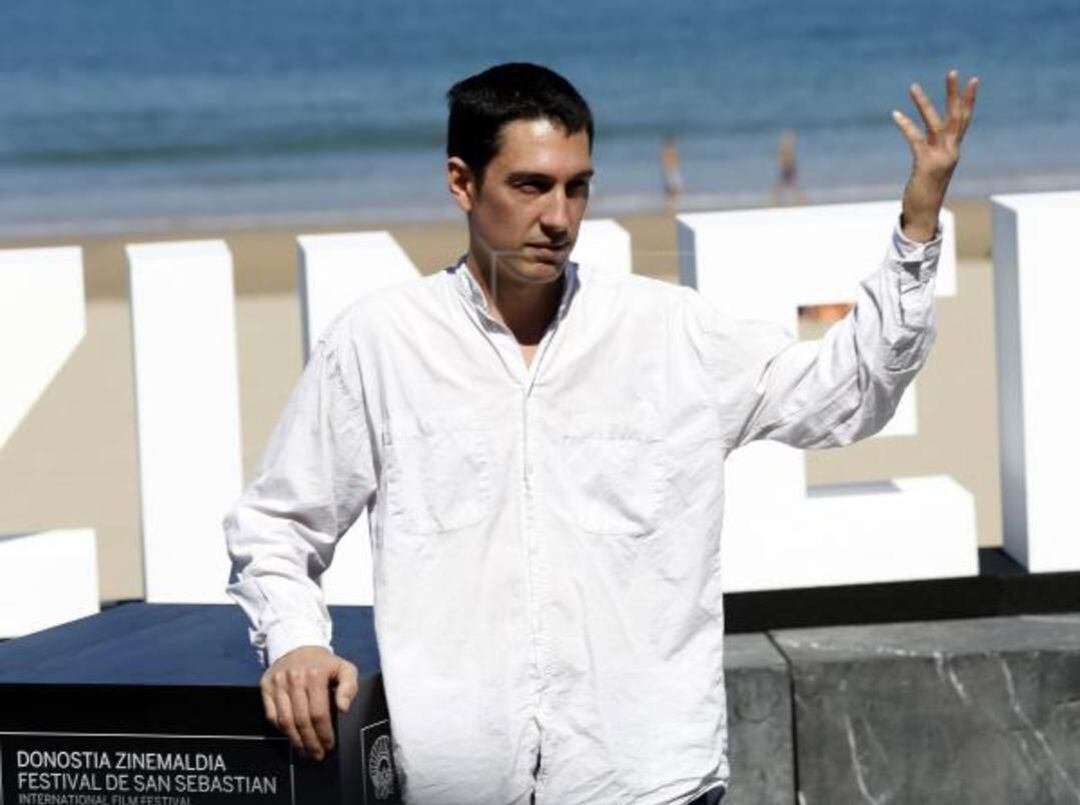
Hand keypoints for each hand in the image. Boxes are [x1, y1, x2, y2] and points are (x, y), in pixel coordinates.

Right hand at [260, 646, 358, 760]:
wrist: (298, 646)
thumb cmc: (324, 664)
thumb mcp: (344, 669)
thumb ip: (349, 687)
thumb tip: (343, 708)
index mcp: (315, 675)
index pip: (319, 713)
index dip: (324, 733)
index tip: (329, 745)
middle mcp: (294, 678)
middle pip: (301, 720)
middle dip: (310, 742)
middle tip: (317, 754)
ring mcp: (278, 682)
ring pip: (285, 721)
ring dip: (295, 740)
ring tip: (305, 751)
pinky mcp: (266, 686)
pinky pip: (272, 715)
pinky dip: (281, 729)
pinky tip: (292, 736)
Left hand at [892, 69, 978, 241]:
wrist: (924, 216)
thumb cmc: (925, 193)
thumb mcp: (932, 170)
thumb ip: (933, 154)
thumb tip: (926, 145)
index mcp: (954, 150)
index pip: (964, 120)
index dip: (968, 100)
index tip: (972, 80)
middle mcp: (951, 151)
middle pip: (957, 116)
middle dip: (954, 93)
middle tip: (953, 71)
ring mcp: (940, 157)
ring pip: (935, 123)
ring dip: (924, 103)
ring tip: (913, 86)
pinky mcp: (925, 164)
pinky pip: (915, 139)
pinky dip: (906, 125)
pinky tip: (895, 113)